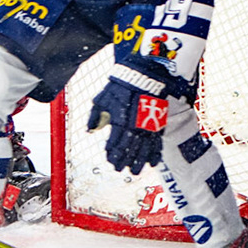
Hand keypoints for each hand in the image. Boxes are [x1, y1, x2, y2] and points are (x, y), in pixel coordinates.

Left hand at [88, 57, 176, 172]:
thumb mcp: (102, 99)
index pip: (115, 144)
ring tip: (135, 172)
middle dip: (123, 161)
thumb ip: (95, 116)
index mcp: (119, 122)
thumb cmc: (120, 86)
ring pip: (143, 150)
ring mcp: (148, 127)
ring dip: (139, 162)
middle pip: (129, 150)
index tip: (109, 159)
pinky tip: (153, 163)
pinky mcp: (158, 124)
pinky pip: (157, 143)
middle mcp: (134, 127)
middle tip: (119, 169)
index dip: (112, 154)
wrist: (143, 75)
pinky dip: (155, 154)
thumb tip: (90, 130)